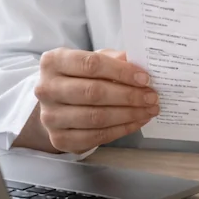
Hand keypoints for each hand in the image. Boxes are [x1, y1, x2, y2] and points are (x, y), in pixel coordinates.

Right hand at [33, 48, 158, 153]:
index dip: (121, 71)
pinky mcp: (59, 139)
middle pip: (93, 92)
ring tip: (149, 110)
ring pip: (96, 117)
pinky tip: (137, 122)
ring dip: (128, 114)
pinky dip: (121, 130)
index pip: (91, 64)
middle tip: (152, 96)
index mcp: (53, 62)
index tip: (145, 78)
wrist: (57, 104)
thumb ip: (114, 59)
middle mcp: (46, 89)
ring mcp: (50, 117)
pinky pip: (95, 136)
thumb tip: (139, 63)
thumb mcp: (94, 59)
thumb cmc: (79, 76)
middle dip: (128, 95)